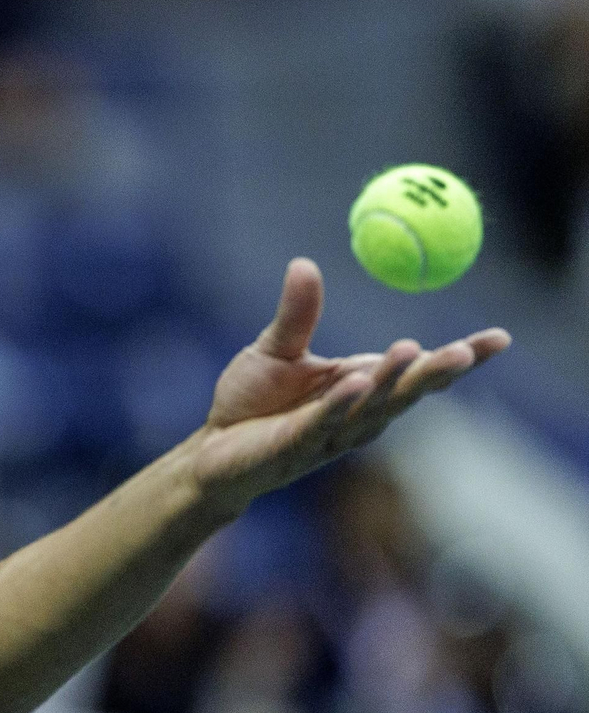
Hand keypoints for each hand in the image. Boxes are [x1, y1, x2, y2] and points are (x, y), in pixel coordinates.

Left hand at [190, 257, 509, 508]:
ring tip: (414, 352)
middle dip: (436, 373)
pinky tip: (357, 383)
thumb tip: (305, 263)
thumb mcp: (276, 349)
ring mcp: (327, 436)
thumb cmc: (251, 402)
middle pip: (405, 393)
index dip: (460, 358)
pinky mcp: (291, 449)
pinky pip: (319, 426)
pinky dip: (340, 405)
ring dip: (392, 383)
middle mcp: (356, 415)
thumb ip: (297, 314)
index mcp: (363, 386)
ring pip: (369, 410)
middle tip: (467, 350)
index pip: (418, 370)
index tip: (500, 338)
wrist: (211, 450)